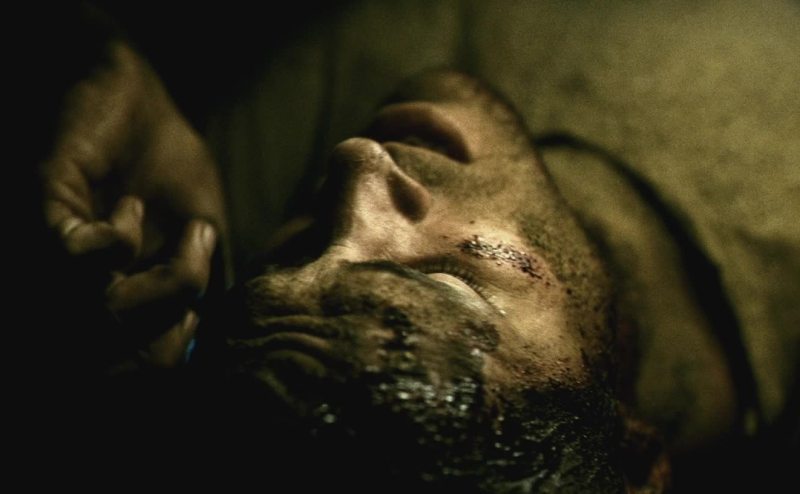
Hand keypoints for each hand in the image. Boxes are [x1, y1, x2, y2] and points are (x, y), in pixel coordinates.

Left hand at [39, 40, 226, 368]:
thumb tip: (211, 328)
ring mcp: (65, 250)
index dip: (178, 342)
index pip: (143, 353)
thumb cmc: (168, 157)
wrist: (137, 95)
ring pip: (104, 310)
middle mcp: (88, 281)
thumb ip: (207, 276)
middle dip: (175, 305)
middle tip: (192, 254)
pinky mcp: (49, 211)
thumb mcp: (205, 221)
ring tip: (161, 223)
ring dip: (157, 276)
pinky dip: (118, 240)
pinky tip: (128, 209)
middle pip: (126, 345)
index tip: (201, 305)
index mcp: (125, 287)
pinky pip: (77, 257)